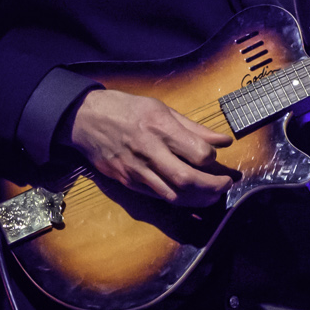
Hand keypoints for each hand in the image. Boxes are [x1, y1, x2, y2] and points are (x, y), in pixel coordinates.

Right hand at [68, 89, 235, 206]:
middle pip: (187, 180)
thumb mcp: (162, 109)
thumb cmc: (126, 110)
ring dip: (199, 199)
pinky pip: (158, 196)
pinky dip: (179, 199)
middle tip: (226, 185)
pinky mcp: (128, 182)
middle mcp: (149, 151)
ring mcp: (136, 170)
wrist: (84, 119)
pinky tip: (190, 195)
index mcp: (160, 128)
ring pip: (174, 195)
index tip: (216, 158)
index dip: (213, 160)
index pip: (198, 153)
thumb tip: (225, 141)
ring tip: (213, 195)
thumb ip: (194, 128)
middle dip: (213, 187)